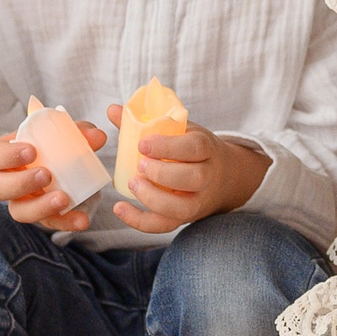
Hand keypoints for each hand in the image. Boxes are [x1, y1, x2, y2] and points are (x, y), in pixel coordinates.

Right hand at [0, 126, 106, 232]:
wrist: (69, 167)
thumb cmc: (56, 144)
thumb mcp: (66, 133)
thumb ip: (80, 131)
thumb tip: (97, 136)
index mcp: (6, 154)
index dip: (6, 155)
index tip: (31, 151)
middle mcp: (8, 181)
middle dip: (19, 183)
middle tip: (45, 175)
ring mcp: (22, 202)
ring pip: (18, 212)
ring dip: (40, 206)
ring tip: (63, 198)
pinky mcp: (41, 217)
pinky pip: (49, 223)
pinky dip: (66, 222)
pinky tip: (81, 219)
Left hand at [102, 104, 267, 232]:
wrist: (224, 176)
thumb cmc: (193, 149)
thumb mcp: (180, 130)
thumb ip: (146, 122)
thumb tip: (113, 110)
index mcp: (207, 148)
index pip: (194, 148)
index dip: (168, 147)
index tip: (142, 144)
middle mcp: (207, 176)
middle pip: (193, 178)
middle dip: (162, 173)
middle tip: (140, 165)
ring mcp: (198, 200)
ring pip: (182, 208)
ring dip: (154, 198)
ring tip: (133, 183)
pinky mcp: (185, 217)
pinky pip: (164, 225)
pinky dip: (140, 221)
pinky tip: (120, 208)